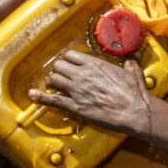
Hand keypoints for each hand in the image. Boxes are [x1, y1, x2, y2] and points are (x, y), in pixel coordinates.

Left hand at [28, 51, 151, 138]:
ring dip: (52, 81)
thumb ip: (129, 64)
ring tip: (53, 85)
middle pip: (59, 66)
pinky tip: (32, 95)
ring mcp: (77, 91)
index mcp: (95, 64)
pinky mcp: (76, 107)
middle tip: (61, 76)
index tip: (70, 65)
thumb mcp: (134, 72)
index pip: (71, 56)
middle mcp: (82, 74)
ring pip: (54, 79)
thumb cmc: (136, 92)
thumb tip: (130, 61)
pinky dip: (41, 97)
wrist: (135, 111)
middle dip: (59, 70)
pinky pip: (53, 100)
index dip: (68, 60)